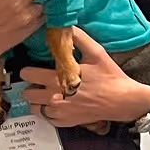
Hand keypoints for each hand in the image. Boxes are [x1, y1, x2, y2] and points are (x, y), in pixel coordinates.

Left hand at [21, 27, 149, 126]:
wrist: (124, 100)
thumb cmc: (110, 77)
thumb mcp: (96, 52)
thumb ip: (78, 39)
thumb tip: (66, 26)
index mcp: (57, 78)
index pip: (26, 74)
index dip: (28, 70)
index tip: (34, 69)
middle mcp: (54, 97)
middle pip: (26, 92)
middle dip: (31, 85)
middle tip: (41, 82)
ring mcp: (59, 112)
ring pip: (33, 107)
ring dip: (37, 100)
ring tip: (47, 93)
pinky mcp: (65, 122)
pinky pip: (45, 118)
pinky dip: (47, 112)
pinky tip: (56, 104)